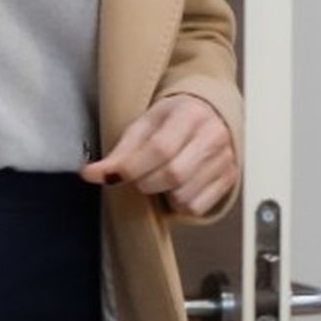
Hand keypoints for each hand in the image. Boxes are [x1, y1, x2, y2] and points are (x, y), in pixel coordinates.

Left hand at [81, 94, 237, 218]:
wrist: (211, 113)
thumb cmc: (173, 118)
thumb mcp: (144, 124)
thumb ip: (120, 151)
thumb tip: (91, 174)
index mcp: (189, 114)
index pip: (159, 148)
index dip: (132, 168)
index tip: (113, 175)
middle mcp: (212, 136)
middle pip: (173, 175)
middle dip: (146, 182)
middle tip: (140, 176)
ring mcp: (224, 159)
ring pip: (184, 196)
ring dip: (163, 195)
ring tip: (160, 178)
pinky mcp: (229, 179)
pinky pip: (197, 207)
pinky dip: (179, 204)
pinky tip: (177, 187)